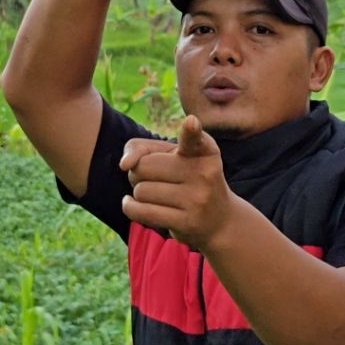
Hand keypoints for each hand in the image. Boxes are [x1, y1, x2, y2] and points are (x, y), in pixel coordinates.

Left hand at [120, 114, 235, 247]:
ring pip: (141, 191)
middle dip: (139, 173)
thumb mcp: (172, 156)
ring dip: (139, 193)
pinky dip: (129, 207)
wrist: (219, 220)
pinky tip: (132, 203)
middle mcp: (204, 173)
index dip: (191, 130)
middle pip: (144, 166)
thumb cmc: (187, 180)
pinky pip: (142, 211)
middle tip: (155, 179)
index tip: (191, 122)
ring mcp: (197, 199)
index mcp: (204, 151)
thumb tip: (125, 164)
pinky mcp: (187, 222)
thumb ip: (142, 148)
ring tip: (157, 195)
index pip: (193, 139)